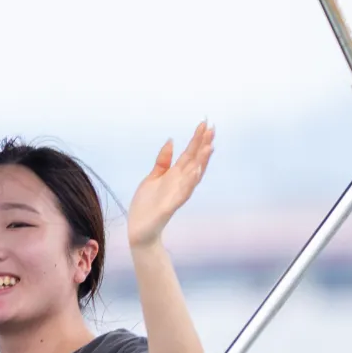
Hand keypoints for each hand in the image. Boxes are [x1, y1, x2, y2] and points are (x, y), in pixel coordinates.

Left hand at [127, 122, 214, 250]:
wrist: (139, 229)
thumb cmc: (146, 204)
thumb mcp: (152, 177)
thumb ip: (163, 161)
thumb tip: (171, 140)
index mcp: (175, 174)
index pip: (189, 154)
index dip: (197, 139)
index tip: (204, 123)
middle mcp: (180, 182)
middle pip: (194, 160)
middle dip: (203, 145)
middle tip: (212, 128)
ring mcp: (177, 193)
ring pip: (193, 175)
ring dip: (202, 162)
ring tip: (209, 147)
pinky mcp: (171, 206)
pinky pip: (183, 193)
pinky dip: (190, 182)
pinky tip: (195, 171)